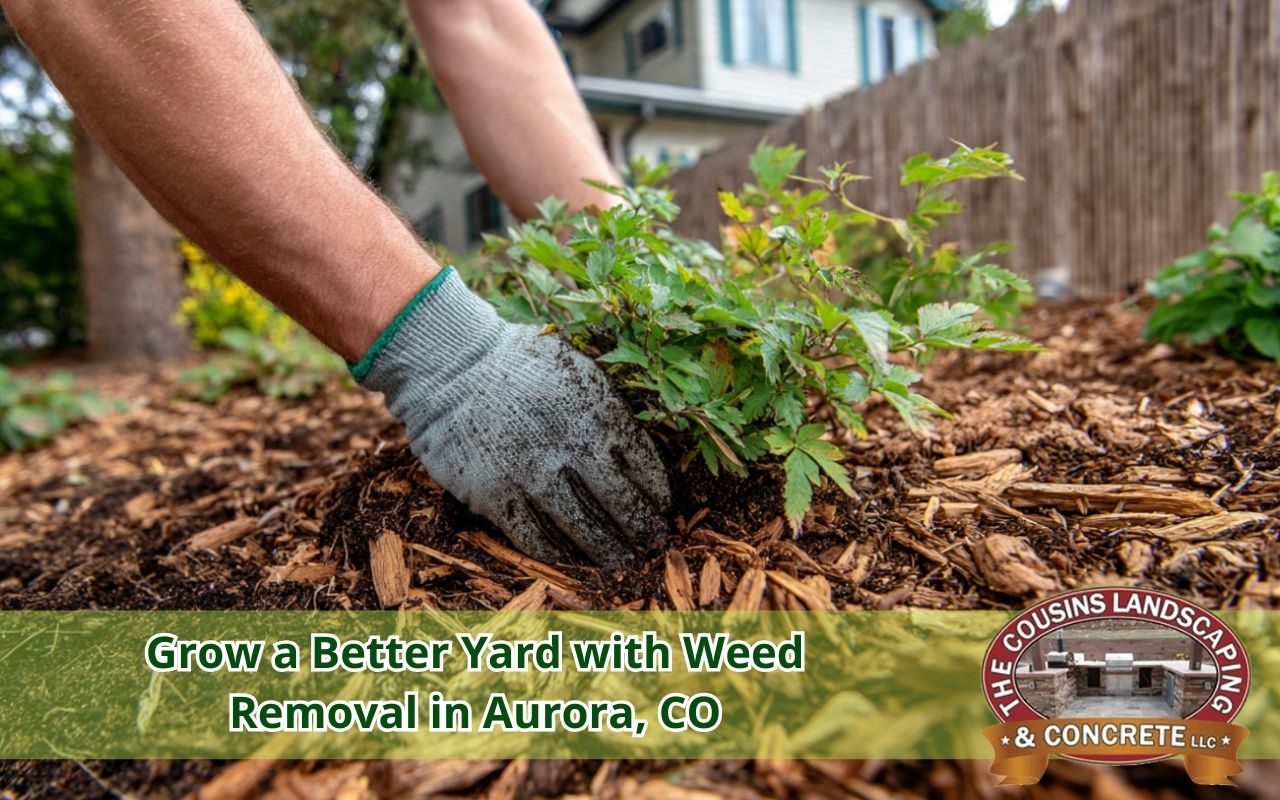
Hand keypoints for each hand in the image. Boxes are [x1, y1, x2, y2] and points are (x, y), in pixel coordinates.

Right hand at [354, 268, 670, 564]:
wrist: (451, 365)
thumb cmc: (520, 361)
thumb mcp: (577, 366)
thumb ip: (610, 405)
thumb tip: (640, 447)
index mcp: (598, 413)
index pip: (644, 467)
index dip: (657, 494)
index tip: (663, 507)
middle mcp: (570, 449)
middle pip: (621, 506)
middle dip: (642, 529)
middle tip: (652, 542)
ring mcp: (532, 476)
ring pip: (582, 530)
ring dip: (606, 550)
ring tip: (619, 559)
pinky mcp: (496, 495)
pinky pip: (535, 538)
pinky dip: (558, 553)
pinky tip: (570, 557)